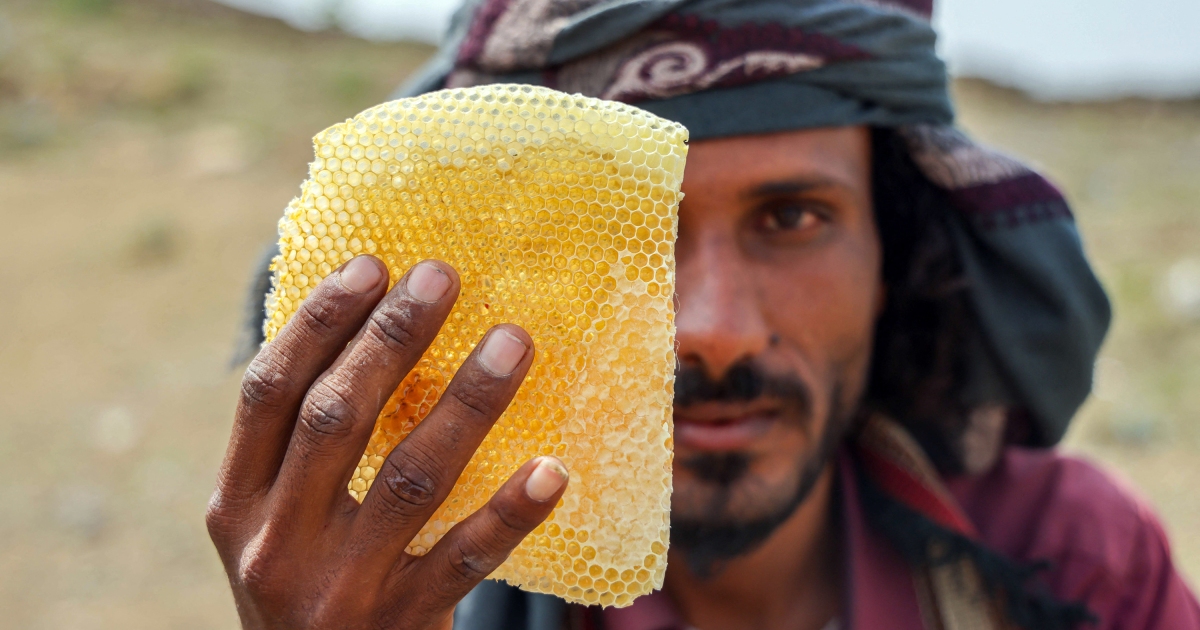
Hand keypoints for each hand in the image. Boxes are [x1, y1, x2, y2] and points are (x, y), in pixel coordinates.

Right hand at [206, 255, 569, 629]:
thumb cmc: (311, 582)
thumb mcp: (279, 522)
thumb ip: (304, 450)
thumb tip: (372, 330)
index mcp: (238, 504)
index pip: (269, 394)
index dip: (317, 323)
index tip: (371, 264)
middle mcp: (276, 543)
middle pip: (335, 419)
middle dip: (390, 340)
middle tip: (443, 276)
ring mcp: (339, 587)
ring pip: (409, 478)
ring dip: (465, 403)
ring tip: (513, 342)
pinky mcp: (399, 624)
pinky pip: (464, 559)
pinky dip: (509, 512)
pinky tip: (550, 470)